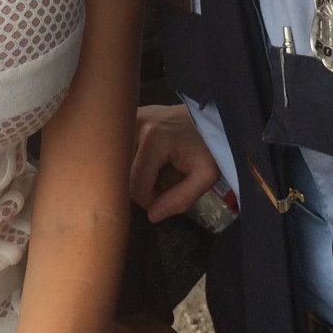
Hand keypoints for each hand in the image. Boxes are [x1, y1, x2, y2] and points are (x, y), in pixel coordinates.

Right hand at [130, 104, 219, 222]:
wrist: (212, 117)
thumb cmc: (210, 145)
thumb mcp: (205, 176)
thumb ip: (180, 199)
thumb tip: (151, 215)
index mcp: (153, 138)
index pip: (135, 186)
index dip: (149, 201)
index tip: (166, 196)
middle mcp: (135, 124)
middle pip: (124, 174)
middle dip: (141, 186)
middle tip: (162, 183)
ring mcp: (130, 118)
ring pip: (120, 163)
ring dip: (135, 173)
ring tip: (157, 169)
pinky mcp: (129, 117)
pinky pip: (122, 149)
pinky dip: (133, 161)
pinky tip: (148, 159)